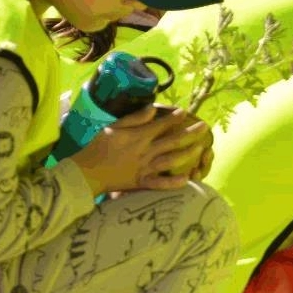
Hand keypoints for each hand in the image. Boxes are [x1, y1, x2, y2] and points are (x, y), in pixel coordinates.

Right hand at [70, 105, 210, 194]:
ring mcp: (145, 168)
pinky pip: (161, 184)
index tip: (186, 112)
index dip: (175, 118)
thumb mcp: (114, 127)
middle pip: (173, 141)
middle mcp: (145, 151)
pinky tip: (187, 180)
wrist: (87, 172)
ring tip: (201, 148)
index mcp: (139, 136)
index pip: (162, 125)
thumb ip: (135, 118)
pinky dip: (174, 183)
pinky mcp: (141, 182)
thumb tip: (153, 108)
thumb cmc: (98, 147)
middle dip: (190, 133)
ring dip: (188, 154)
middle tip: (205, 127)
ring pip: (171, 160)